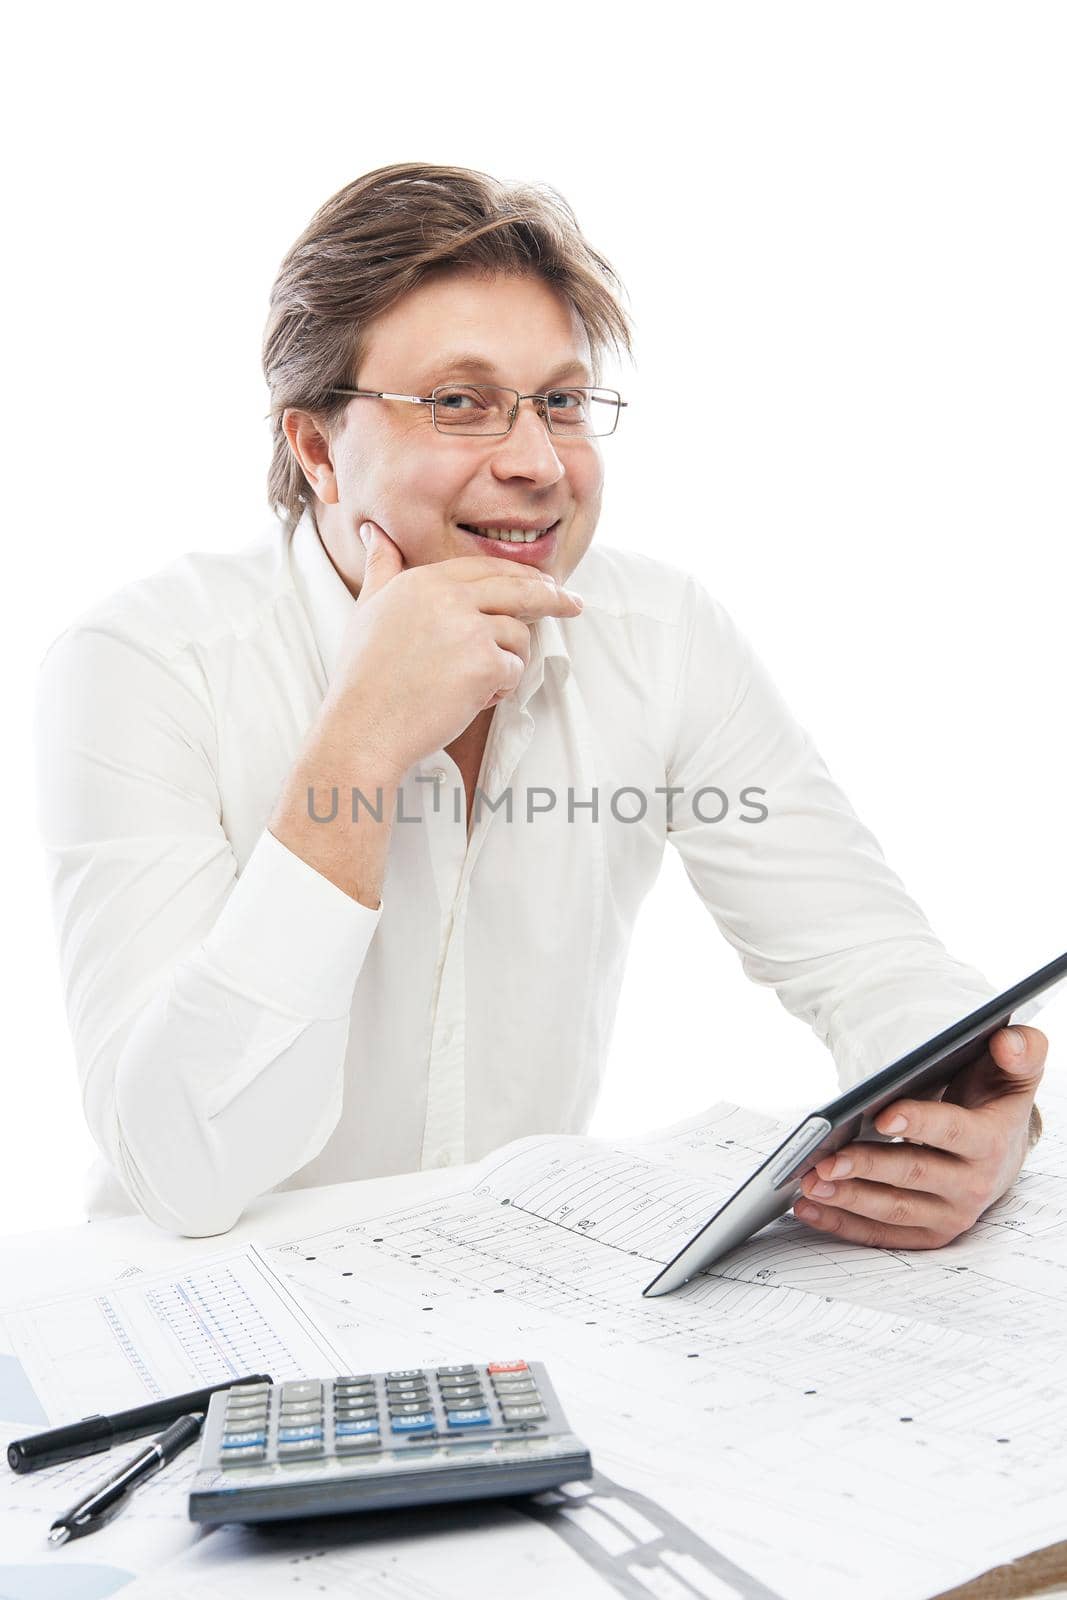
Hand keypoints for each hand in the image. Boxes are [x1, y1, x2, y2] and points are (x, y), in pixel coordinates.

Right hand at [324, 519, 583, 775]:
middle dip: (552, 597)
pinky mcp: (484, 663)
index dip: (519, 575)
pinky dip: (499, 689)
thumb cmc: (363, 677)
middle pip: (518, 588)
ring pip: (518, 635)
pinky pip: (514, 670)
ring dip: (508, 662)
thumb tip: (377, 533)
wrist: (362, 727)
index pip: (486, 568)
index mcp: (425, 580)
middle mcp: (448, 596)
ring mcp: (468, 628)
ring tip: (476, 684)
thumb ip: (382, 568)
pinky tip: (470, 701)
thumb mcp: (368, 609)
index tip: (544, 583)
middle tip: (573, 605)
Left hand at [793, 1024, 1047, 1248]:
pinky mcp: (927, 1233)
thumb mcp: (1015, 1071)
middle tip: (824, 1159)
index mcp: (990, 1142)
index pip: (953, 1132)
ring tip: (809, 1183)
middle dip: (867, 1167)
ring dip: (848, 1199)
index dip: (918, 1123)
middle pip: (913, 1175)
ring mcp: (949, 1214)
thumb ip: (1022, 1050)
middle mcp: (972, 1186)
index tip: (880, 1115)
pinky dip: (842, 1224)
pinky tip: (806, 1208)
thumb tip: (1009, 1040)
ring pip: (892, 1210)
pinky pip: (881, 1234)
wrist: (1003, 1149)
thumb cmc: (995, 1101)